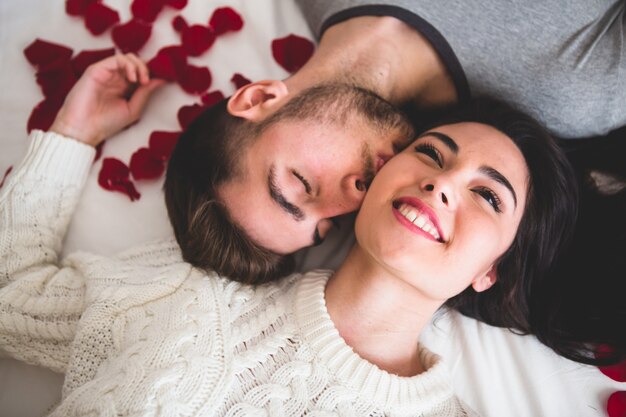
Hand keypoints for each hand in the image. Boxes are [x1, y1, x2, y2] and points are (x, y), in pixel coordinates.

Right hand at [50, 53, 164, 145]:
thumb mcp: (133, 109)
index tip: (164, 78)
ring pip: (128, 57)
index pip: (142, 72)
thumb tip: (162, 80)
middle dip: (147, 68)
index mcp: (125, 87)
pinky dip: (129, 65)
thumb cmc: (106, 123)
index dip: (153, 73)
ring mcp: (107, 73)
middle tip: (149, 81)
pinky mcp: (97, 69)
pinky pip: (117, 58)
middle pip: (137, 62)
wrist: (84, 129)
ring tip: (142, 81)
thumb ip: (146, 93)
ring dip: (140, 66)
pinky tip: (133, 79)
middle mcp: (116, 78)